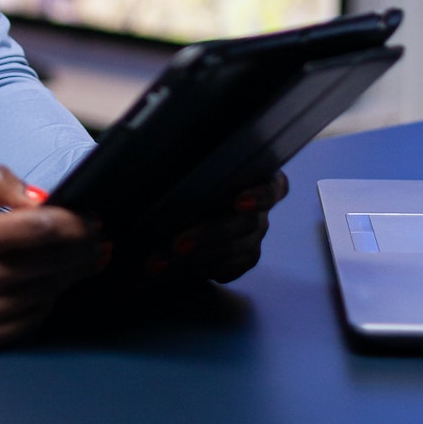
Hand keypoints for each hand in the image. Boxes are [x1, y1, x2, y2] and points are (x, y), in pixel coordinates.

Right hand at [0, 166, 105, 351]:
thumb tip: (41, 197)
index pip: (38, 229)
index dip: (74, 223)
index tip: (92, 218)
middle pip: (51, 264)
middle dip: (83, 250)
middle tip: (100, 239)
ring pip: (46, 292)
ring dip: (70, 275)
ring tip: (85, 259)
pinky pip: (30, 320)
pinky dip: (47, 300)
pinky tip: (52, 284)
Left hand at [143, 172, 289, 288]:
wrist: (195, 198)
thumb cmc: (197, 172)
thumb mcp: (197, 164)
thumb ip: (189, 161)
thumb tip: (152, 151)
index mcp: (260, 179)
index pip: (270, 188)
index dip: (258, 197)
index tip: (238, 203)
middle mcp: (261, 211)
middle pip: (243, 225)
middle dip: (207, 236)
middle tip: (176, 245)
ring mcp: (255, 237)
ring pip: (230, 253)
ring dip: (192, 260)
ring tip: (158, 263)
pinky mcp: (243, 260)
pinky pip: (224, 270)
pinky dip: (193, 272)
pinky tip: (166, 272)